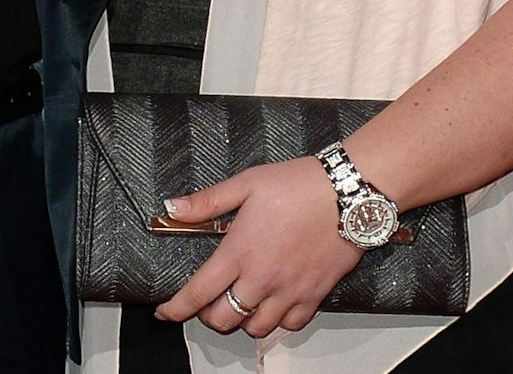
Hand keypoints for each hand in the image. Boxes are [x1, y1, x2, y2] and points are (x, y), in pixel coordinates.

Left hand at [155, 156, 361, 337]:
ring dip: (242, 320)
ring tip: (241, 302)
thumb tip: (172, 209)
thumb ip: (207, 202)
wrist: (347, 194)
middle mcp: (261, 280)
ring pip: (255, 328)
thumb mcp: (246, 183)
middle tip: (208, 301)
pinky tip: (273, 304)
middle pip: (223, 320)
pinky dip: (277, 321)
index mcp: (238, 252)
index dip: (176, 309)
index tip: (166, 312)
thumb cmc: (297, 185)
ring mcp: (288, 292)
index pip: (197, 294)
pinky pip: (290, 325)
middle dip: (208, 315)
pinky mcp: (314, 296)